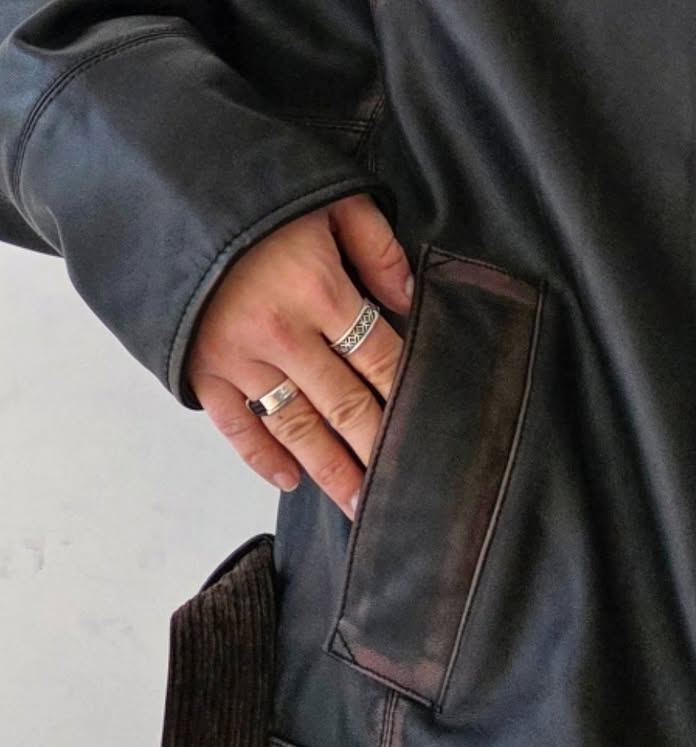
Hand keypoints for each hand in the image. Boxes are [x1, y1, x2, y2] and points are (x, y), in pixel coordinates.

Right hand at [186, 192, 412, 519]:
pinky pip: (235, 425)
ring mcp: (237, 356)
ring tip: (361, 506)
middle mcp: (282, 334)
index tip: (433, 433)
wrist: (148, 178)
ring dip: (332, 470)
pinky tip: (290, 479)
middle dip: (379, 451)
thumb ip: (376, 246)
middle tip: (408, 490)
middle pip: (345, 406)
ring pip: (297, 427)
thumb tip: (409, 298)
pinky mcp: (199, 367)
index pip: (381, 360)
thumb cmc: (249, 186)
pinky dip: (261, 456)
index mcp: (319, 290)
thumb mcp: (326, 192)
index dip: (409, 398)